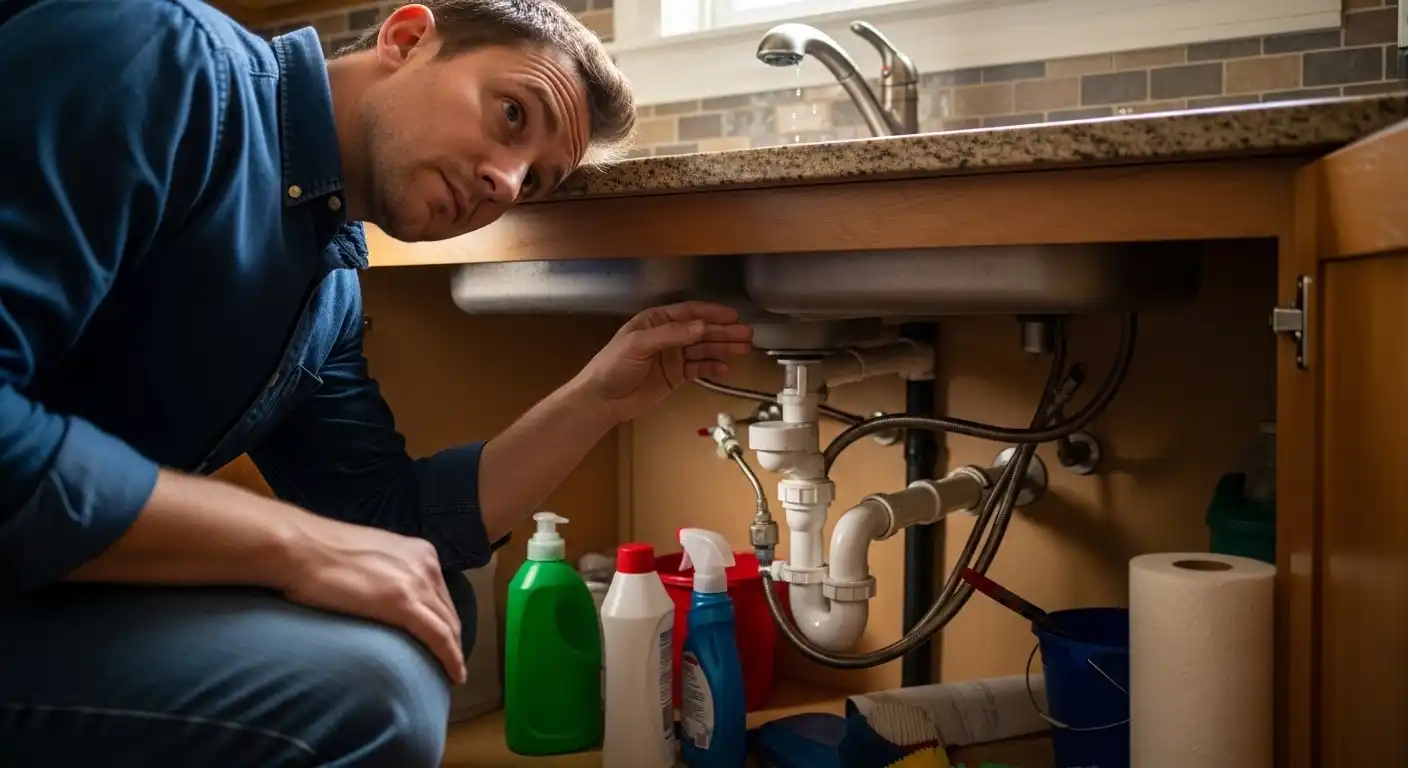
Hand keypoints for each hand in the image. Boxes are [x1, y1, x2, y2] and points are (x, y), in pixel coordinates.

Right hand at [279, 515, 465, 684]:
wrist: (300, 547)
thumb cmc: (320, 553)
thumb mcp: (370, 557)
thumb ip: (386, 573)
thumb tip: (383, 595)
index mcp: (419, 552)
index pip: (441, 593)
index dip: (446, 620)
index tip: (448, 640)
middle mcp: (426, 564)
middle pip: (448, 610)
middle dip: (454, 639)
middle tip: (452, 663)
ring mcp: (416, 582)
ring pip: (448, 626)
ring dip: (454, 653)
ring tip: (453, 674)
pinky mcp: (403, 603)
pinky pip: (438, 637)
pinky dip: (450, 658)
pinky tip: (454, 675)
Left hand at [572, 301, 752, 424]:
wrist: (601, 400)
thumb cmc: (612, 366)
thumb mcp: (638, 344)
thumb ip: (670, 334)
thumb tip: (700, 327)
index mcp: (656, 321)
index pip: (689, 313)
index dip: (711, 313)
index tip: (732, 316)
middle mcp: (667, 336)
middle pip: (701, 331)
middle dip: (723, 332)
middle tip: (746, 334)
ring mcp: (672, 357)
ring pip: (703, 349)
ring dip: (723, 348)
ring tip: (743, 349)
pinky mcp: (674, 377)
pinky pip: (697, 369)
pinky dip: (711, 367)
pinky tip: (725, 367)